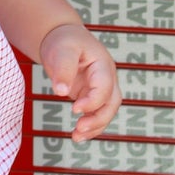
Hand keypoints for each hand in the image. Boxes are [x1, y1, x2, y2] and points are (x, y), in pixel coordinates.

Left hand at [39, 22, 120, 141]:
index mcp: (102, 65)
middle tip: (78, 130)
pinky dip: (90, 126)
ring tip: (76, 137)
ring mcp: (101, 88)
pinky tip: (77, 135)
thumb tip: (61, 92)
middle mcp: (106, 78)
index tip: (74, 109)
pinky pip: (96, 114)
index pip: (104, 87)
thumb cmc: (64, 41)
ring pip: (106, 112)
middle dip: (98, 119)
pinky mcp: (92, 96)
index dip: (93, 101)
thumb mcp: (62, 50)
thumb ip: (63, 69)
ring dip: (95, 127)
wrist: (62, 37)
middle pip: (112, 103)